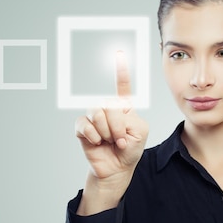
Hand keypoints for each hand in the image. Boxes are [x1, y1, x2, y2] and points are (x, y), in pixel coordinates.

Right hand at [74, 51, 148, 213]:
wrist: (117, 169)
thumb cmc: (130, 149)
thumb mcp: (140, 132)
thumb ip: (128, 120)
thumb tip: (107, 119)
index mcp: (124, 106)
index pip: (122, 85)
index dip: (121, 70)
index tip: (118, 53)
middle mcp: (108, 108)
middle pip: (110, 104)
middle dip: (118, 126)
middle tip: (121, 139)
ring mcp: (94, 117)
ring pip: (97, 113)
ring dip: (106, 132)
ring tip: (109, 141)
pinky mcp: (82, 128)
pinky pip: (85, 125)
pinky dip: (93, 136)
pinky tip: (97, 142)